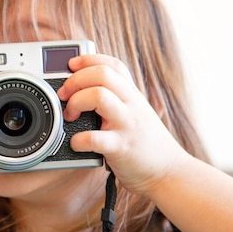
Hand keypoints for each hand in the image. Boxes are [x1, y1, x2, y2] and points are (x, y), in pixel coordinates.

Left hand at [57, 54, 191, 194]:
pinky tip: (75, 143)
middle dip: (75, 80)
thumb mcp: (136, 113)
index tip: (71, 64)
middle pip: (102, 74)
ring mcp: (127, 124)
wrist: (169, 171)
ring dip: (76, 102)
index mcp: (132, 95)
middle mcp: (131, 105)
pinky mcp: (121, 148)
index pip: (112, 64)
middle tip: (63, 95)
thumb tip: (82, 91)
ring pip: (99, 96)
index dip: (89, 59)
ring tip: (69, 116)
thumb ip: (117, 100)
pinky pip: (94, 138)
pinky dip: (78, 140)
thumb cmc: (146, 144)